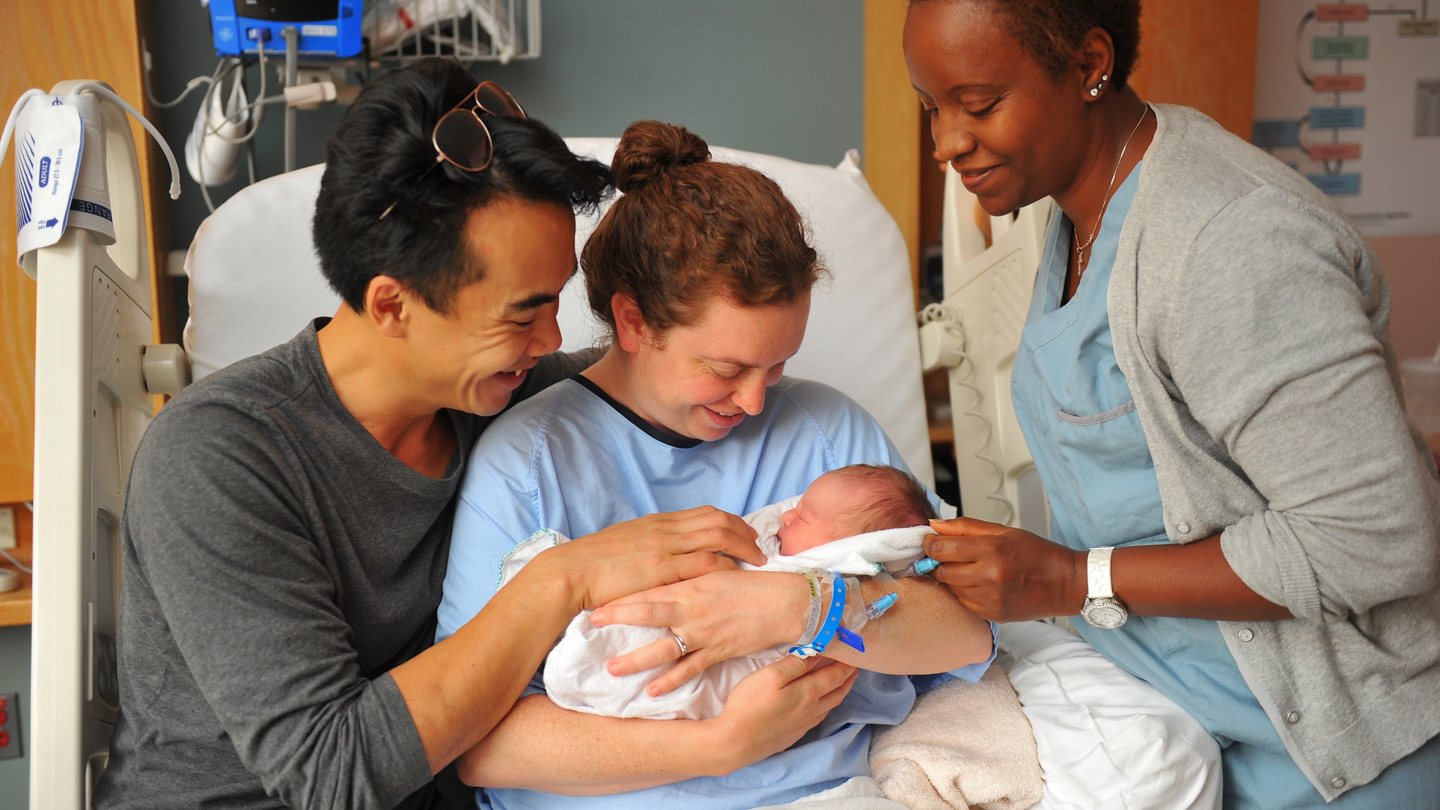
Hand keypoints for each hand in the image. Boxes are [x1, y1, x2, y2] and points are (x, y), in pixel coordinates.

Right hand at [542, 507, 764, 611]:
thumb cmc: (593, 564)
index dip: (730, 522)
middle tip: (759, 546)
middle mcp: (665, 529)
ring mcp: (665, 547)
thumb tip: (662, 552)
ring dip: (742, 547)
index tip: (744, 532)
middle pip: (717, 520)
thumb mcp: (625, 544)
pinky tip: (736, 575)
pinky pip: (704, 562)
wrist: (570, 572)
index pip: (704, 513)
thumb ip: (648, 544)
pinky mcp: (662, 569)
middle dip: (743, 531)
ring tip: (757, 561)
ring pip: (717, 537)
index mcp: (657, 522)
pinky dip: (725, 566)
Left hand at [589, 570, 810, 695]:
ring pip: (664, 646)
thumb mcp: (717, 573)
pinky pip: (690, 668)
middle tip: (590, 623)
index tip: (597, 595)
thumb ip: (689, 577)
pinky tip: (654, 691)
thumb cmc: (752, 585)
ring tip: (613, 669)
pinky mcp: (719, 650)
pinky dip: (672, 680)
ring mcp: (704, 631)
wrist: (785, 602)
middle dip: (618, 618)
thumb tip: (666, 582)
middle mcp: (693, 607)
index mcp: (692, 583)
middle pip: (648, 612)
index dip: (623, 592)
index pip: (651, 587)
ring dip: (637, 658)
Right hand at [702, 656, 857, 774]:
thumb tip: (818, 653)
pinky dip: (825, 708)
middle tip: (853, 669)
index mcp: (808, 693)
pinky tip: (818, 707)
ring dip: (838, 694)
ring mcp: (802, 726)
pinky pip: (817, 719)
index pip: (835, 676)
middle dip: (847, 679)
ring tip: (840, 685)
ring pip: (828, 708)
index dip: (846, 665)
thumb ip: (796, 664)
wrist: (735, 742)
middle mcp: (811, 710)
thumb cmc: (750, 704)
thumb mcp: (772, 675)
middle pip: (837, 693)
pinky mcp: (792, 736)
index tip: (854, 655)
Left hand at [924, 517, 1085, 621]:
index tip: (931, 541)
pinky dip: (964, 592)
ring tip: (971, 568)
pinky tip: (980, 583)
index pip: (941, 548)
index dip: (930, 543)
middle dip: (939, 561)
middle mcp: (989, 577)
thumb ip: (965, 527)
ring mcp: (990, 600)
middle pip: (942, 570)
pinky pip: (963, 602)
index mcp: (992, 551)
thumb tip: (934, 526)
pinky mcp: (992, 615)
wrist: (1064, 583)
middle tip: (949, 554)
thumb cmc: (1036, 553)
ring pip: (951, 587)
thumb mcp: (1003, 531)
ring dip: (952, 577)